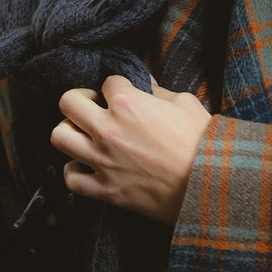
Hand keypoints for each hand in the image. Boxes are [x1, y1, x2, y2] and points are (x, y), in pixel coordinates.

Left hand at [51, 74, 212, 225]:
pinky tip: (86, 165)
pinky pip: (71, 178)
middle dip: (79, 100)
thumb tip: (144, 84)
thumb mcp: (185, 104)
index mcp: (128, 103)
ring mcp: (102, 161)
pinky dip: (74, 171)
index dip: (117, 86)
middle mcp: (108, 129)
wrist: (211, 186)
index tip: (124, 94)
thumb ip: (158, 92)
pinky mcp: (105, 189)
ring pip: (59, 136)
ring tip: (85, 134)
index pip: (107, 82)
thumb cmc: (204, 144)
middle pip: (68, 102)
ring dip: (70, 131)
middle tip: (93, 107)